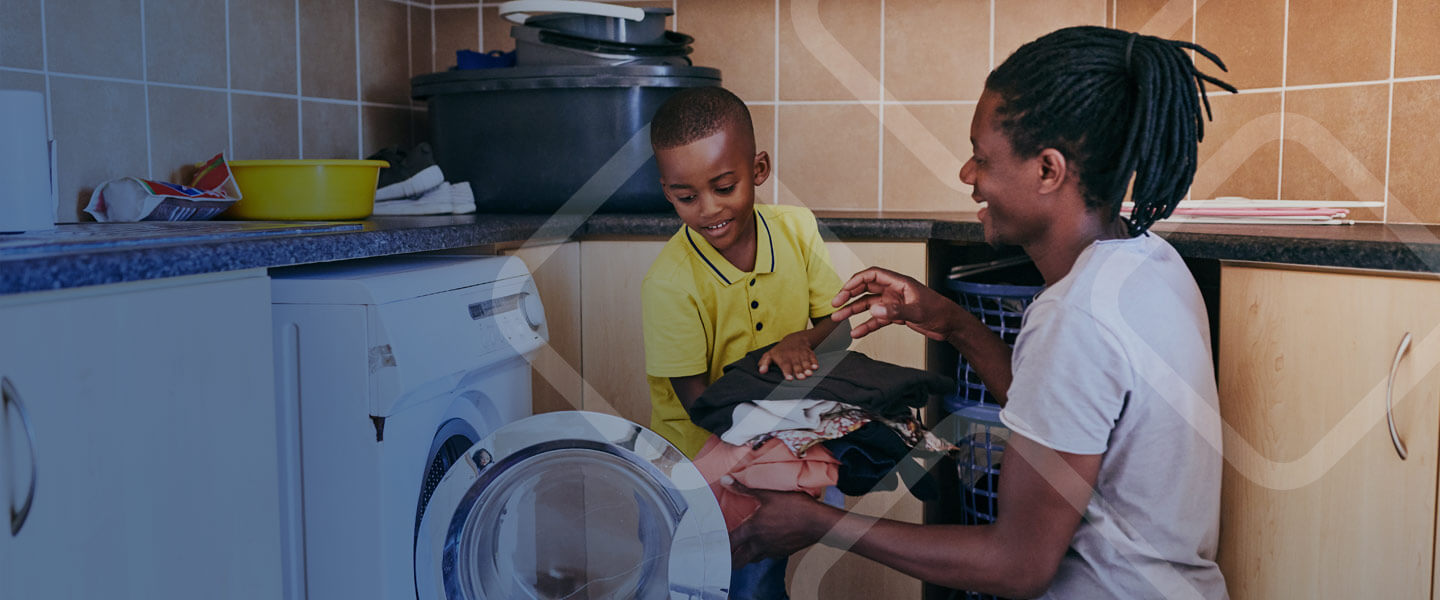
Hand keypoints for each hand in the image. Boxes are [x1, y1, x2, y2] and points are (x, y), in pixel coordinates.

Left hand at [725, 477, 831, 565]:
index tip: (714, 542)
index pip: (729, 543)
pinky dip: (762, 553)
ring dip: (746, 555)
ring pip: (752, 560)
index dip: (720, 544)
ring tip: (743, 547)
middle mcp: (760, 544)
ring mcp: (772, 551)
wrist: (819, 523)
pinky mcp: (783, 553)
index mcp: (753, 529)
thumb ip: (744, 488)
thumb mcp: (768, 494)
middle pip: (738, 560)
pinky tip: (765, 543)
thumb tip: (725, 479)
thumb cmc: (795, 506)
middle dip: (730, 558)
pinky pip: (767, 556)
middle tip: (726, 551)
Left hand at [757, 332, 818, 379]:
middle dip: (799, 371)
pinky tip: (815, 367)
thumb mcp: (770, 354)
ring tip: (809, 374)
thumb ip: (764, 363)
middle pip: (796, 364)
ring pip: (805, 361)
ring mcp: (801, 354)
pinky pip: (812, 357)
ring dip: (807, 368)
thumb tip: (761, 371)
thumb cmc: (780, 350)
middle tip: (801, 377)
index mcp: (782, 357)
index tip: (789, 378)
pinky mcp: (809, 353)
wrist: (795, 339)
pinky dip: (814, 362)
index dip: (787, 372)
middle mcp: (792, 356)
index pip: (784, 365)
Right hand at [830, 267, 958, 340]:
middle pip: (866, 288)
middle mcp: (894, 291)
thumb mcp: (917, 311)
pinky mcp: (896, 315)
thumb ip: (895, 311)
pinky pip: (876, 319)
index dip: (856, 281)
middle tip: (835, 304)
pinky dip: (866, 325)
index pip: (872, 275)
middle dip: (849, 295)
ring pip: (868, 304)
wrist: (950, 325)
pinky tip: (856, 333)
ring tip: (837, 319)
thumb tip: (873, 310)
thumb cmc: (939, 312)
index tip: (843, 291)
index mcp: (899, 282)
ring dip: (853, 311)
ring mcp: (894, 303)